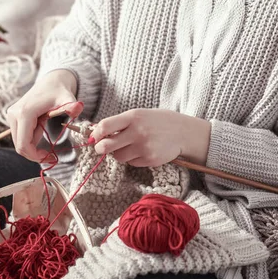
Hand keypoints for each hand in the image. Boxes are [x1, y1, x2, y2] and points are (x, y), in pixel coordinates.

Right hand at [7, 69, 82, 161]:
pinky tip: (42, 132)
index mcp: (24, 113)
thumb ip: (73, 106)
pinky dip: (31, 140)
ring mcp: (12, 116)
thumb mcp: (68, 99)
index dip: (36, 156)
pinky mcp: (13, 117)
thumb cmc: (60, 91)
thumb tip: (78, 108)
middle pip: (19, 146)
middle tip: (51, 156)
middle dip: (34, 154)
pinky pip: (20, 136)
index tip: (50, 157)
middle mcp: (13, 114)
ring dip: (33, 146)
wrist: (52, 81)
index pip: (23, 144)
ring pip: (19, 142)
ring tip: (48, 139)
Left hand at [89, 108, 211, 166]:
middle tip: (101, 148)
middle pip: (106, 146)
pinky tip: (142, 150)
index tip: (94, 137)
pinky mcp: (150, 159)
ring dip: (118, 153)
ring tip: (129, 146)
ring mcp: (144, 147)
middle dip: (100, 148)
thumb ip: (120, 123)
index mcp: (133, 117)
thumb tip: (97, 133)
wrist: (183, 132)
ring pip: (118, 157)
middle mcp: (137, 132)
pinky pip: (131, 163)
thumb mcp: (139, 115)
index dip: (95, 134)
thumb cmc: (157, 122)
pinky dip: (132, 158)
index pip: (105, 126)